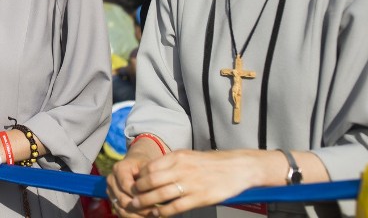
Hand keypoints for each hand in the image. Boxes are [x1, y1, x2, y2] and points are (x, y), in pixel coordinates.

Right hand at [108, 150, 152, 216]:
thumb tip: (155, 195)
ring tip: (153, 216)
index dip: (140, 195)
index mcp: (119, 168)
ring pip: (122, 209)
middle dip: (140, 208)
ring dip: (138, 215)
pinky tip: (147, 217)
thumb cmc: (146, 165)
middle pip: (123, 200)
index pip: (126, 186)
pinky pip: (122, 213)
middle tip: (156, 212)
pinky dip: (135, 217)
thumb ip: (149, 179)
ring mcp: (111, 191)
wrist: (138, 163)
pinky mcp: (114, 200)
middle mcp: (111, 180)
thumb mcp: (149, 166)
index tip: (155, 200)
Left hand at [117, 150, 262, 216]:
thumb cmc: (209, 163)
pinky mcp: (200, 198)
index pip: (150, 167)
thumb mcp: (188, 156)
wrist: (236, 167)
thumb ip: (170, 162)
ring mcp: (191, 184)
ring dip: (146, 202)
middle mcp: (182, 169)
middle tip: (130, 197)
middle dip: (138, 190)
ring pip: (160, 194)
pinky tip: (156, 214)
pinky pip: (175, 206)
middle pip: (151, 181)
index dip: (139, 177)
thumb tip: (150, 171)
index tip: (133, 184)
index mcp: (178, 157)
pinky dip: (163, 211)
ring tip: (137, 206)